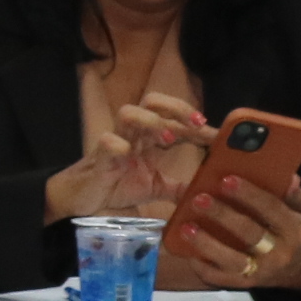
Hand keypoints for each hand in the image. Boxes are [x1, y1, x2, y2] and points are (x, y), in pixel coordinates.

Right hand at [45, 92, 213, 223]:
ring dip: (151, 121)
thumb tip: (206, 194)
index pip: (174, 119)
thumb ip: (178, 188)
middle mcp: (133, 135)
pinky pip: (107, 141)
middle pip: (152, 101)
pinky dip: (118, 144)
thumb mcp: (155, 189)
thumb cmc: (116, 186)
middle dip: (176, 108)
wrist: (81, 200)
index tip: (218, 134)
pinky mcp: (100, 158)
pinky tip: (129, 154)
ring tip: (167, 139)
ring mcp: (116, 143)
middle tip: (197, 123)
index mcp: (148, 139)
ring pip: (128, 112)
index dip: (195, 123)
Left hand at [168, 175, 300, 292]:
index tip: (226, 180)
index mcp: (296, 229)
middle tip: (198, 199)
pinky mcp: (249, 283)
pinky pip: (223, 279)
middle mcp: (280, 252)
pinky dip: (204, 268)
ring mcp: (263, 271)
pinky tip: (189, 253)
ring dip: (207, 244)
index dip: (249, 194)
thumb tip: (287, 177)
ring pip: (233, 260)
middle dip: (222, 215)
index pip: (271, 209)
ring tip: (186, 228)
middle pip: (249, 233)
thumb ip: (297, 194)